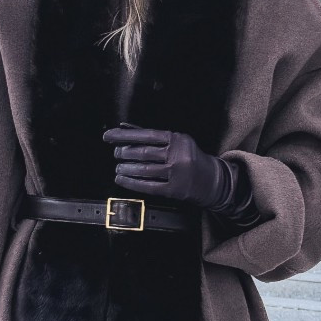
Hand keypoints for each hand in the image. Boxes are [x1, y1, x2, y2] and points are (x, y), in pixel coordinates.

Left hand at [102, 125, 234, 212]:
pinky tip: (122, 180)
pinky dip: (132, 183)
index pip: (146, 135)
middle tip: (115, 154)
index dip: (124, 135)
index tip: (108, 136)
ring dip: (126, 169)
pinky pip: (148, 186)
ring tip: (118, 168)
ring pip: (144, 170)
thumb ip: (153, 136)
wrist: (211, 179)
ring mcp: (176, 173)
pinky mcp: (174, 189)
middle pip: (143, 153)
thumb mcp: (176, 141)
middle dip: (124, 153)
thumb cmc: (189, 156)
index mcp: (176, 139)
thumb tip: (126, 130)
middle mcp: (176, 154)